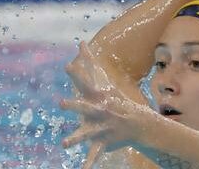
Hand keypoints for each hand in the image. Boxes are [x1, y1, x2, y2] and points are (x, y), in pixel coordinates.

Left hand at [62, 45, 155, 167]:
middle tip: (61, 102)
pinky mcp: (102, 142)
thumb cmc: (114, 99)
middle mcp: (99, 111)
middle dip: (74, 105)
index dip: (76, 74)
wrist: (136, 123)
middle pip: (85, 107)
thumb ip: (89, 62)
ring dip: (75, 138)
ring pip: (86, 133)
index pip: (85, 83)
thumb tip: (81, 42)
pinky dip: (89, 163)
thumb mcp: (102, 80)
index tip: (68, 66)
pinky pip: (94, 154)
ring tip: (64, 144)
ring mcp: (101, 127)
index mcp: (96, 97)